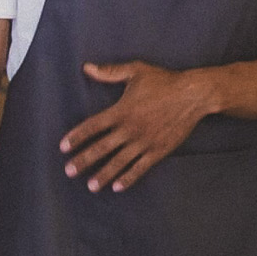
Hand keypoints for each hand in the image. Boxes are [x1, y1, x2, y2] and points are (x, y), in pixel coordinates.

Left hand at [60, 61, 212, 192]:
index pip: (93, 126)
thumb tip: (86, 68)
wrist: (194, 95)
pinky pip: (140, 167)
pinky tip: (117, 187)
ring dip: (103, 174)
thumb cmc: (163, 81)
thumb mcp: (135, 71)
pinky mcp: (159, 150)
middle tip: (68, 171)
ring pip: (119, 161)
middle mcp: (130, 128)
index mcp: (121, 111)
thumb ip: (109, 72)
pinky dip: (129, 178)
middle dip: (83, 160)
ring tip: (90, 186)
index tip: (63, 147)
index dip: (77, 137)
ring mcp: (144, 141)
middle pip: (102, 148)